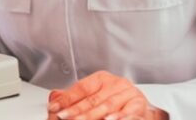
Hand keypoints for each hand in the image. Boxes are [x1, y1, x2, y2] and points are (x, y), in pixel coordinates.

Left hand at [46, 71, 167, 119]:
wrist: (141, 109)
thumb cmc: (115, 102)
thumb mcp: (95, 96)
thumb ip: (75, 98)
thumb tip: (54, 96)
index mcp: (102, 79)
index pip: (81, 88)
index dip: (66, 98)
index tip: (54, 108)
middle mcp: (115, 84)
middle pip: (92, 99)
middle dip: (76, 111)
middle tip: (63, 117)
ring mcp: (128, 94)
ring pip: (107, 106)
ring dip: (93, 115)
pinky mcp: (139, 105)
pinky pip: (128, 112)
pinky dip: (119, 117)